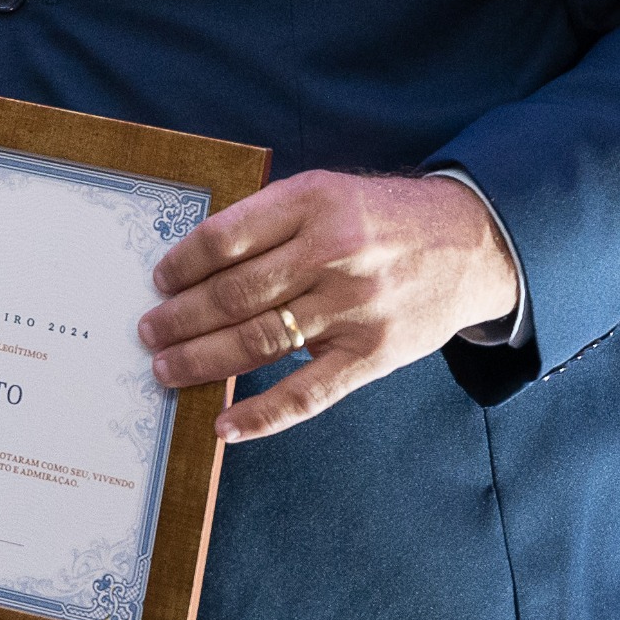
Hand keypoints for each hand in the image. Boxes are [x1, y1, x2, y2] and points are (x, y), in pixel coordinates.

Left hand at [139, 170, 520, 442]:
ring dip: (202, 360)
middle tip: (147, 331)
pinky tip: (225, 426)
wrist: (472, 243)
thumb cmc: (381, 218)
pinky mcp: (373, 354)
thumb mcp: (326, 193)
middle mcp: (331, 254)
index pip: (226, 238)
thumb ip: (269, 220)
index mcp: (312, 204)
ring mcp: (353, 308)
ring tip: (166, 368)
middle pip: (234, 293)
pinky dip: (262, 414)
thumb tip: (193, 264)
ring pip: (259, 341)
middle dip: (180, 317)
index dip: (183, 263)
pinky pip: (308, 392)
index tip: (158, 281)